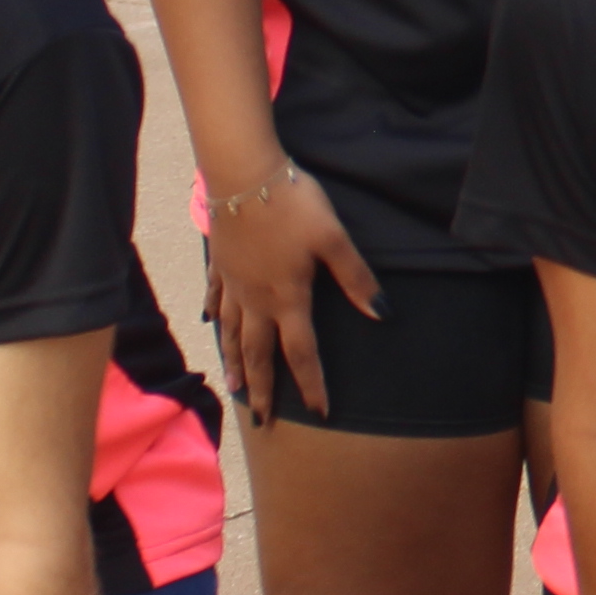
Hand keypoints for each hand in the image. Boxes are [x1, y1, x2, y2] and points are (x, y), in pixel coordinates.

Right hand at [201, 163, 378, 425]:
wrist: (243, 174)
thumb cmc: (293, 204)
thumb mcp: (334, 240)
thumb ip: (356, 279)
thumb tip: (382, 314)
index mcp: (288, 297)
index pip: (302, 353)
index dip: (312, 385)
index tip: (320, 413)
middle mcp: (257, 299)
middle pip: (259, 354)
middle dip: (263, 390)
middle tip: (262, 420)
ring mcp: (234, 283)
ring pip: (233, 333)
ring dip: (235, 363)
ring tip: (234, 388)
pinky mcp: (220, 264)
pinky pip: (217, 299)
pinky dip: (216, 317)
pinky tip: (213, 324)